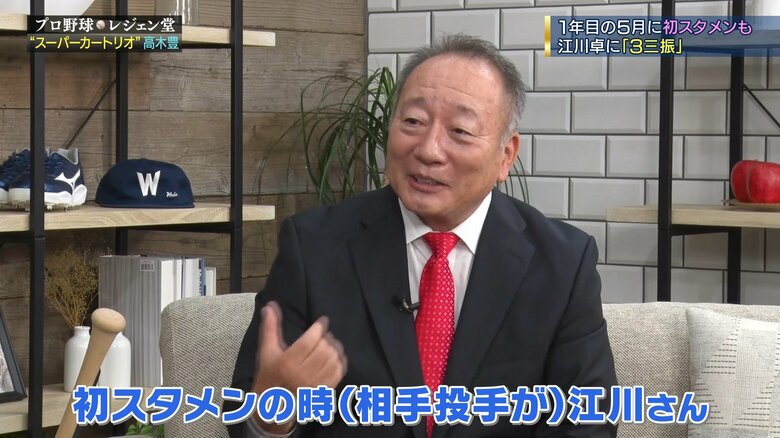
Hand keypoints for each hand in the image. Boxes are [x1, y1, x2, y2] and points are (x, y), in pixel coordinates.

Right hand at [250, 301, 347, 433]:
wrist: (272, 406)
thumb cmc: (269, 375)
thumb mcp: (267, 351)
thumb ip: (270, 328)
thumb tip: (270, 306)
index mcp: (287, 363)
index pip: (309, 340)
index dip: (319, 328)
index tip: (323, 321)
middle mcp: (301, 374)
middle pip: (323, 349)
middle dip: (326, 337)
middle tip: (324, 334)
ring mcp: (314, 384)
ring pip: (332, 360)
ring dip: (335, 348)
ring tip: (331, 343)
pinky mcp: (323, 391)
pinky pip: (338, 373)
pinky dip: (340, 362)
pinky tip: (337, 356)